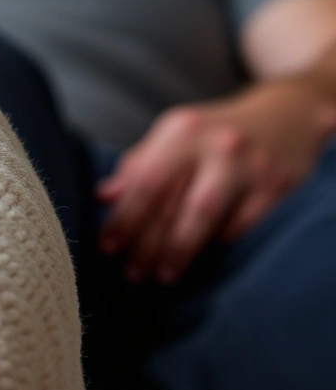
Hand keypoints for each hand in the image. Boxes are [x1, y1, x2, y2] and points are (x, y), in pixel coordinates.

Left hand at [98, 79, 335, 283]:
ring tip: (162, 275)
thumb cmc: (215, 132)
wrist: (287, 115)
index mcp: (182, 130)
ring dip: (179, 251)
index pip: (144, 182)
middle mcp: (216, 145)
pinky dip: (218, 243)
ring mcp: (250, 165)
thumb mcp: (176, 135)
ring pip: (205, 217)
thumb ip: (139, 164)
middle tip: (131, 273)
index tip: (107, 247)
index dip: (123, 218)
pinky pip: (241, 225)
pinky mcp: (277, 185)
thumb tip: (103, 197)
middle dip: (147, 244)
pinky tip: (201, 258)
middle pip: (172, 203)